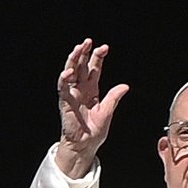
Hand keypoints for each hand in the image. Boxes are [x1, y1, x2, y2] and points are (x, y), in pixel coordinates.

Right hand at [55, 39, 129, 177]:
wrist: (85, 145)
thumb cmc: (94, 131)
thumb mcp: (108, 111)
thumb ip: (113, 97)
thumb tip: (125, 86)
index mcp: (92, 90)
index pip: (94, 69)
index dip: (98, 57)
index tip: (104, 48)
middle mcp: (81, 89)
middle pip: (81, 66)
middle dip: (83, 53)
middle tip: (88, 41)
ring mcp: (72, 94)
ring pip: (70, 72)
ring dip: (73, 60)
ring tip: (78, 48)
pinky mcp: (65, 102)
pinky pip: (62, 88)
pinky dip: (64, 79)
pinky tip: (69, 71)